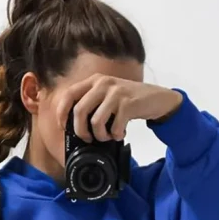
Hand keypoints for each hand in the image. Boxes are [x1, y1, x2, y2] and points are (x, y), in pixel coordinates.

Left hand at [55, 76, 182, 143]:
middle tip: (88, 138)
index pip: (69, 95)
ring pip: (96, 121)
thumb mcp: (107, 96)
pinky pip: (114, 126)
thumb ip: (91, 103)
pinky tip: (120, 133)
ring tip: (107, 136)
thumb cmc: (128, 101)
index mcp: (94, 81)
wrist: (156, 98)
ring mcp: (116, 93)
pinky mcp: (128, 103)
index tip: (64, 127)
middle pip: (79, 111)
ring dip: (100, 136)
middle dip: (80, 131)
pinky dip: (116, 135)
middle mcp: (103, 83)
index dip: (62, 113)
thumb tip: (74, 126)